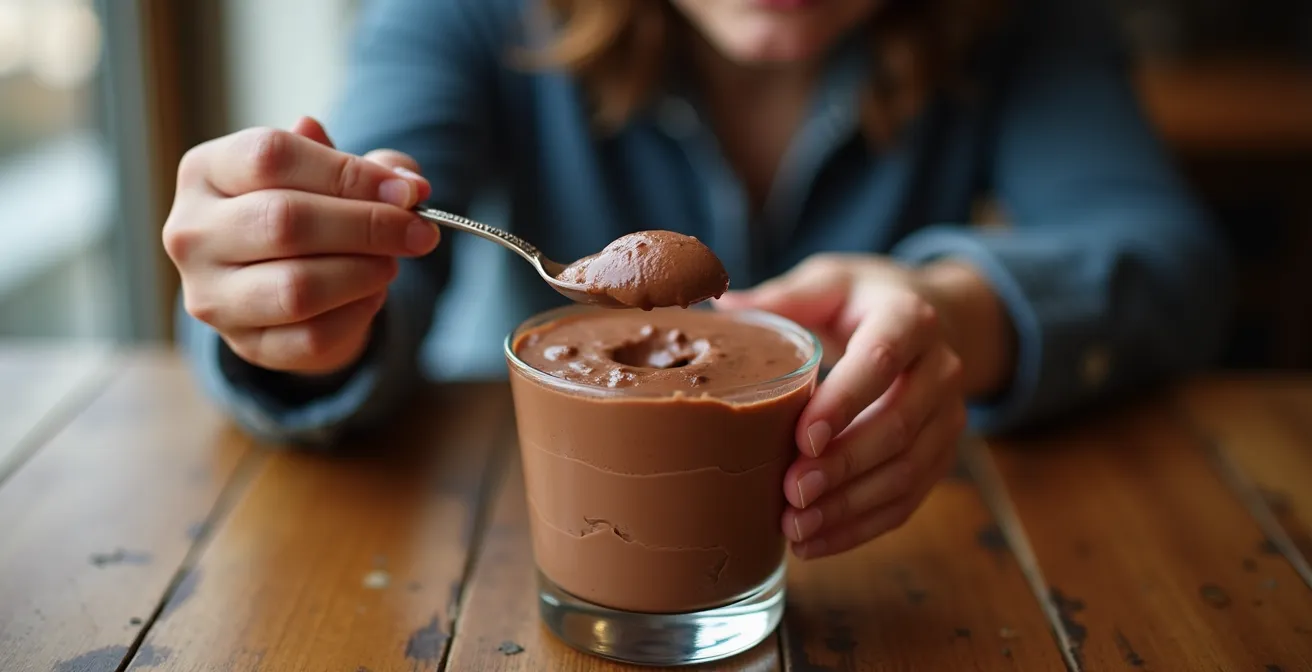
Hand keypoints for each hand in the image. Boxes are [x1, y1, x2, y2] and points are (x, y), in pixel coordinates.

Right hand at [163, 117, 437, 373]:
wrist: (281, 281)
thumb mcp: (333, 175)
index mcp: (205, 171)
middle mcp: (193, 232)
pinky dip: (358, 314)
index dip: (349, 174)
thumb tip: (410, 183)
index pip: (272, 157)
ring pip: (296, 287)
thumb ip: (371, 169)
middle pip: (285, 221)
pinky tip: (372, 294)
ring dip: (364, 273)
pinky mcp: (244, 345)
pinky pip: (313, 336)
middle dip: (368, 226)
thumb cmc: (308, 210)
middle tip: (419, 232)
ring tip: (391, 262)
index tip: (407, 192)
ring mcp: (211, 295)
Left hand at [717, 254, 1011, 559]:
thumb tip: (723, 307)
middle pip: (897, 425)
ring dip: (850, 505)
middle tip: (791, 491)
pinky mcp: (941, 456)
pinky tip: (816, 542)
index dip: (844, 402)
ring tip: (796, 526)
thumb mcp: (830, 283)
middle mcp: (940, 369)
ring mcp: (947, 417)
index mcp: (910, 318)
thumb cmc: (864, 301)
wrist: (934, 321)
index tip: (803, 438)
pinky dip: (861, 527)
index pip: (881, 361)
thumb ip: (785, 298)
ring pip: (907, 471)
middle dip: (843, 465)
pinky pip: (908, 501)